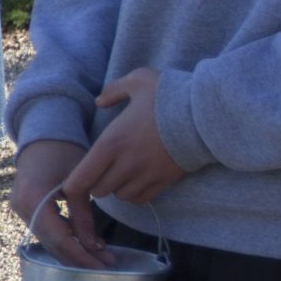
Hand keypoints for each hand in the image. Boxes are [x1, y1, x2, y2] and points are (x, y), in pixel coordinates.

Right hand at [12, 139, 106, 267]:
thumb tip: (94, 248)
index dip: (81, 255)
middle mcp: (20, 207)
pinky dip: (65, 239)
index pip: (58, 238)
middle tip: (106, 265)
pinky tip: (85, 242)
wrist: (43, 138)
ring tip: (100, 255)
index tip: (103, 265)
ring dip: (73, 250)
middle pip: (51, 244)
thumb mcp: (79, 183)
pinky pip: (45, 231)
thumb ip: (83, 216)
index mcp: (33, 198)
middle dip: (78, 257)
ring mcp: (19, 209)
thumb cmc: (63, 153)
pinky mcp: (24, 209)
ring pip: (47, 240)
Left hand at [74, 68, 187, 206]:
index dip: (73, 184)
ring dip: (117, 188)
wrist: (207, 114)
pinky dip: (135, 194)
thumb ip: (114, 90)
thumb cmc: (170, 96)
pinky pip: (142, 199)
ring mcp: (147, 175)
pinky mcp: (165, 181)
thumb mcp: (139, 81)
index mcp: (111, 143)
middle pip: (99, 191)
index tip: (74, 179)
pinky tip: (137, 180)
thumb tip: (99, 101)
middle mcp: (126, 164)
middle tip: (101, 170)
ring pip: (120, 196)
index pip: (80, 179)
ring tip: (120, 173)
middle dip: (96, 183)